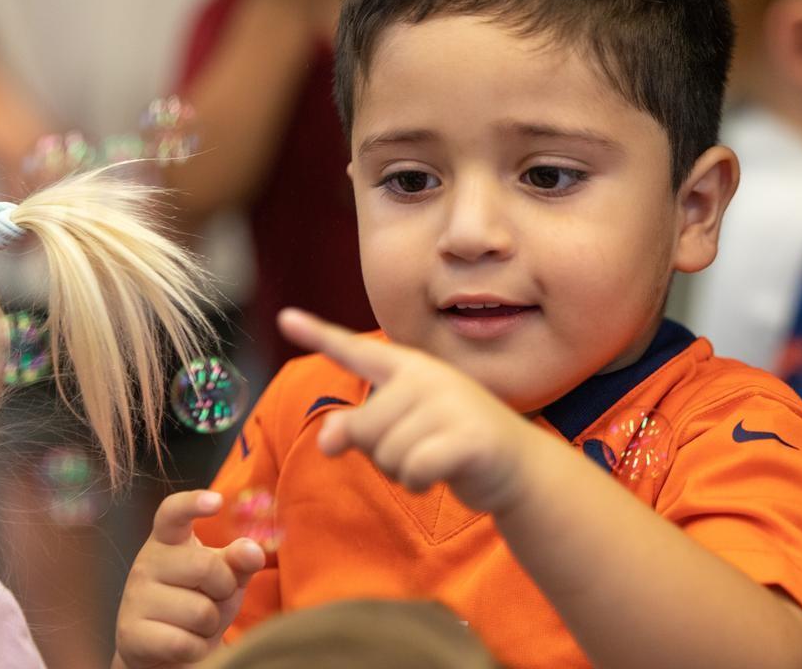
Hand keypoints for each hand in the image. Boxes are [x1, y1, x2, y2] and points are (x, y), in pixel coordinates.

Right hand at [115, 491, 265, 667]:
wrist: (163, 649)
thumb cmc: (198, 600)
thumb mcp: (224, 576)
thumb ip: (239, 559)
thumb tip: (251, 551)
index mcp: (168, 539)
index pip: (173, 513)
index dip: (193, 504)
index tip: (217, 501)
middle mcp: (146, 562)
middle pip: (206, 566)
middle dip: (224, 588)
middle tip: (214, 597)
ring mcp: (134, 598)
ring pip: (200, 612)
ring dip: (210, 624)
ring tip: (196, 624)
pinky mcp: (130, 634)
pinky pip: (184, 643)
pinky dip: (197, 649)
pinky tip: (185, 644)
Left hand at [278, 308, 539, 513]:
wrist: (517, 466)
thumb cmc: (451, 444)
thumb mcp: (400, 431)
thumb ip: (359, 428)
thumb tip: (327, 440)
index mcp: (409, 368)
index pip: (356, 352)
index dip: (317, 334)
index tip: (284, 317)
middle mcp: (427, 377)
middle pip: (363, 428)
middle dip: (381, 453)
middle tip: (420, 448)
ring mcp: (449, 404)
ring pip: (385, 454)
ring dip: (402, 472)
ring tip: (434, 458)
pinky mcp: (467, 437)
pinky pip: (412, 471)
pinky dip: (419, 483)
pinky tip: (441, 474)